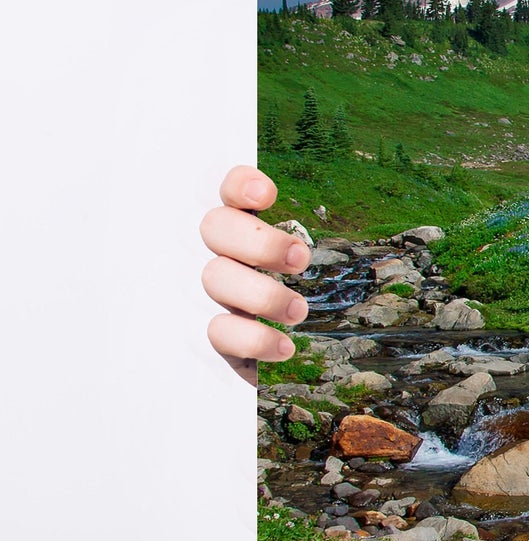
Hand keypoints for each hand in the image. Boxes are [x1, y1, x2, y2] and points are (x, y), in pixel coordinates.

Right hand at [200, 166, 311, 384]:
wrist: (240, 354)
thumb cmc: (271, 290)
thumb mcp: (286, 260)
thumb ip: (293, 240)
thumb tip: (316, 231)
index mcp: (233, 221)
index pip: (225, 189)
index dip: (240, 185)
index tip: (266, 196)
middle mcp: (209, 249)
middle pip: (216, 227)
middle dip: (261, 242)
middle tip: (299, 259)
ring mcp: (201, 290)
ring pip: (216, 278)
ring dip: (263, 295)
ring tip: (297, 311)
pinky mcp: (203, 332)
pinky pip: (219, 332)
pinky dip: (254, 339)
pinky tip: (283, 346)